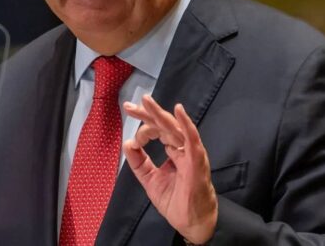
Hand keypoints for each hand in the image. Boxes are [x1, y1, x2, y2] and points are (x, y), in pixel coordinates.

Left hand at [122, 95, 217, 244]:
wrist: (191, 221)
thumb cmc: (176, 200)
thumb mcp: (150, 179)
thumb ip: (139, 162)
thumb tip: (127, 142)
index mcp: (173, 150)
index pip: (157, 131)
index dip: (143, 131)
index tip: (134, 142)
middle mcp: (182, 147)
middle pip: (163, 125)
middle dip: (146, 114)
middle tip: (129, 106)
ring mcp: (190, 152)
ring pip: (174, 127)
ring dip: (160, 114)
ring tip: (146, 101)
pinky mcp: (196, 160)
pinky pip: (192, 139)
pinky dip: (186, 124)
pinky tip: (178, 111)